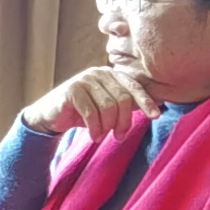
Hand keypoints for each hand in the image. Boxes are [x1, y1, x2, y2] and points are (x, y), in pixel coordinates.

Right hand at [20, 66, 152, 136]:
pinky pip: (91, 113)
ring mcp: (83, 80)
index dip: (146, 102)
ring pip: (107, 107)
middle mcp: (98, 73)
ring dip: (107, 127)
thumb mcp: (107, 106)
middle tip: (119, 136)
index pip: (133, 86)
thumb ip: (127, 103)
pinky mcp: (71, 91)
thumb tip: (159, 106)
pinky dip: (95, 128)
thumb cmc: (82, 111)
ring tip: (102, 136)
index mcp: (110, 74)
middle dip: (124, 122)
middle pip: (122, 99)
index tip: (156, 117)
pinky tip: (93, 136)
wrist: (50, 115)